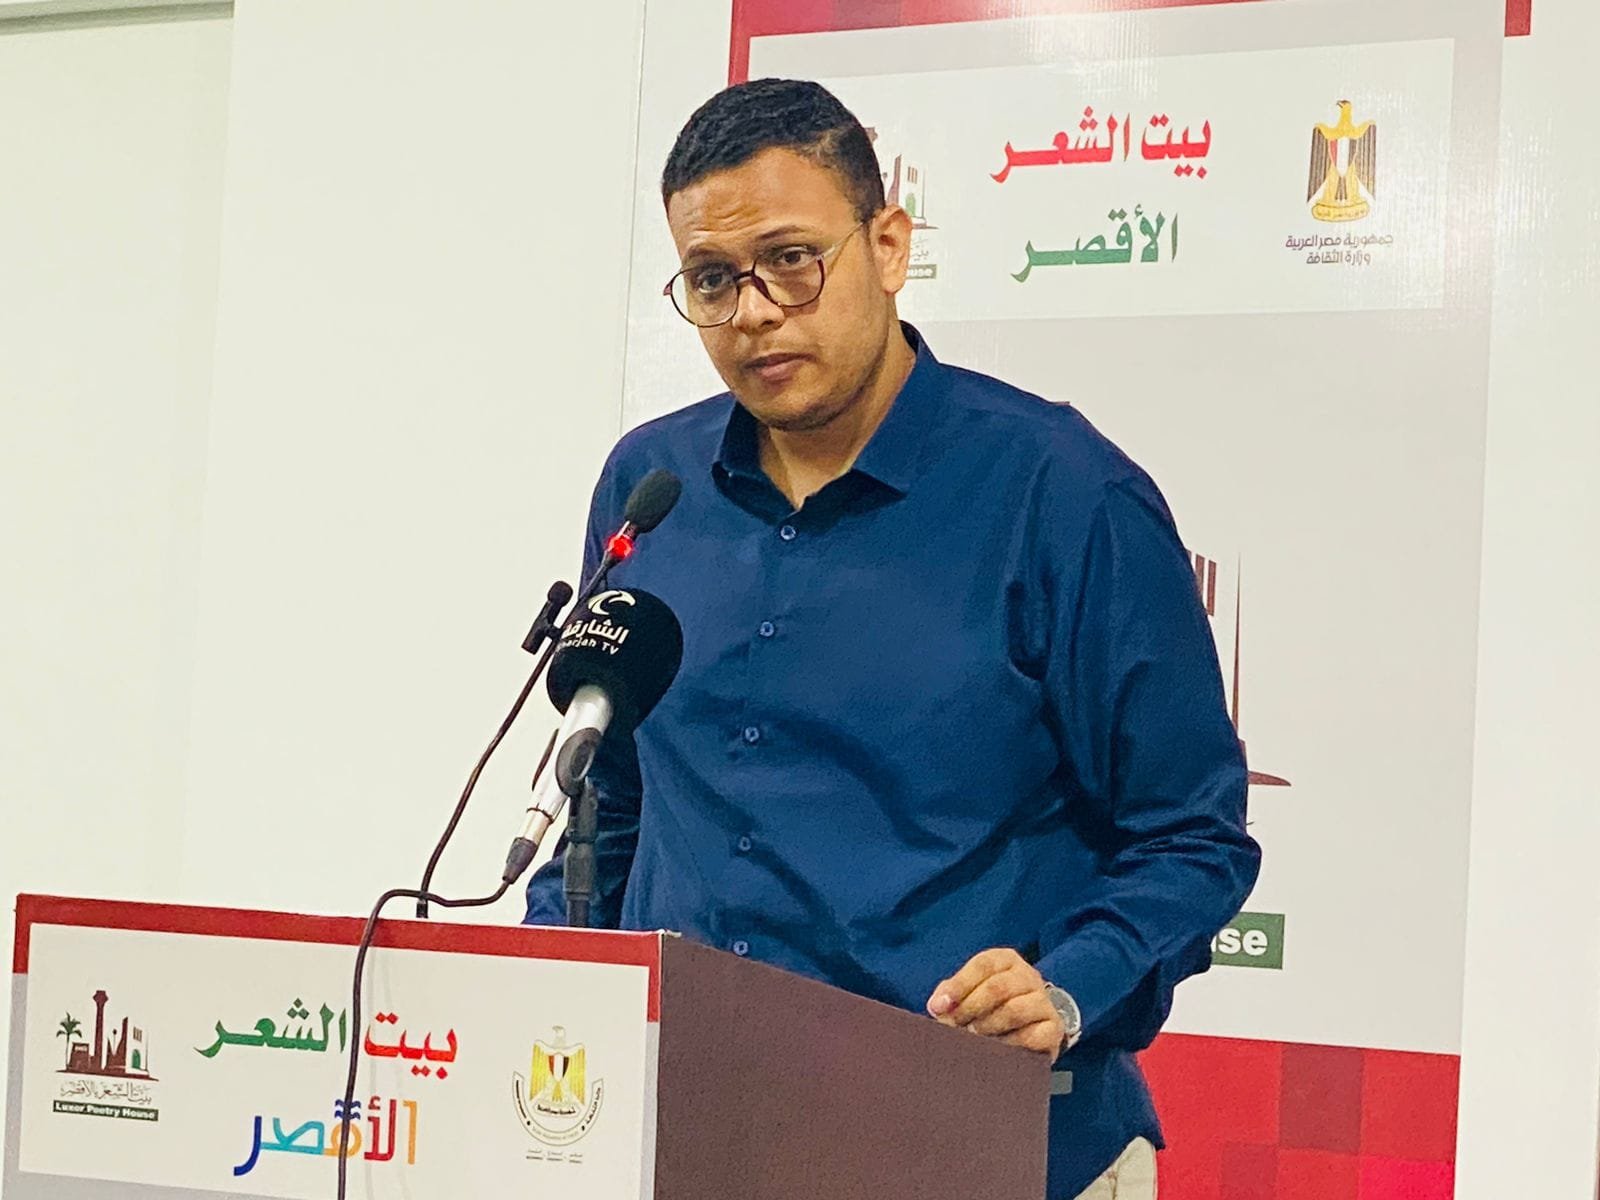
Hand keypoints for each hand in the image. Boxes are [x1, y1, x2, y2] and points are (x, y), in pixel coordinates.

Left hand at [925, 948, 1065, 1056]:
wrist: (1030, 1026)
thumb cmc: (992, 1006)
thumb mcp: (971, 991)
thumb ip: (952, 994)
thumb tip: (937, 1006)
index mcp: (1005, 960)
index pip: (982, 965)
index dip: (958, 986)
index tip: (938, 1007)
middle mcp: (1028, 976)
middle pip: (997, 987)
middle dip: (970, 1009)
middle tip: (955, 1027)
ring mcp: (1043, 1001)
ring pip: (1014, 1011)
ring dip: (988, 1027)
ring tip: (973, 1039)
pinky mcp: (1053, 1028)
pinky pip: (1031, 1036)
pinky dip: (1009, 1045)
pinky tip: (997, 1050)